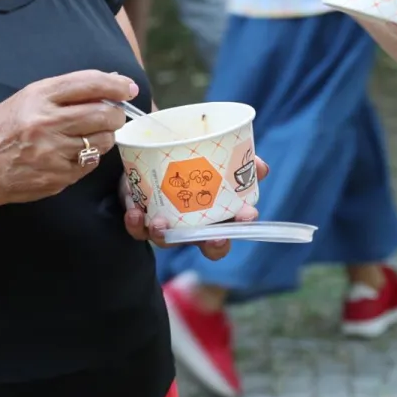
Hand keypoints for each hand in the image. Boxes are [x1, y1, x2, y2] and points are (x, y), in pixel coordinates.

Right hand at [0, 71, 136, 209]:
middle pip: (104, 115)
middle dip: (116, 115)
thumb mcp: (26, 99)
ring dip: (103, 137)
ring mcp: (53, 153)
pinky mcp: (57, 177)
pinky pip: (89, 164)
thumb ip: (65, 92)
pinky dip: (87, 158)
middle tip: (114, 116)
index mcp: (38, 96)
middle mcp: (46, 122)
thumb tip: (111, 85)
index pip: (89, 83)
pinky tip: (71, 154)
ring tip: (89, 135)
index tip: (128, 88)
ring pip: (101, 141)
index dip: (116, 85)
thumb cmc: (0, 130)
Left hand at [122, 156, 272, 260]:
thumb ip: (237, 160)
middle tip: (215, 238)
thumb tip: (261, 167)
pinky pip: (138, 229)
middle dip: (214, 245)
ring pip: (167, 240)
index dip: (241, 228)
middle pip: (207, 245)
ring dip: (164, 234)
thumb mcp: (213, 154)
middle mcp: (192, 225)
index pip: (232, 229)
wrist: (148, 150)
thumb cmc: (188, 158)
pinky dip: (136, 222)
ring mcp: (166, 223)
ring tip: (159, 222)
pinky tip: (135, 210)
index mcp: (214, 213)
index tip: (248, 215)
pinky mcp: (140, 217)